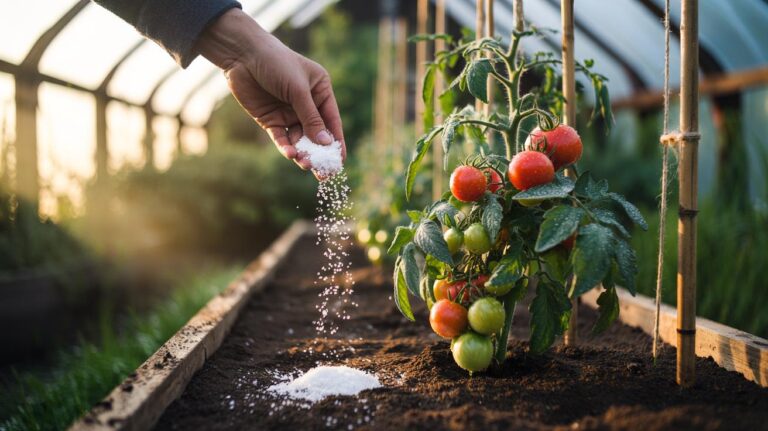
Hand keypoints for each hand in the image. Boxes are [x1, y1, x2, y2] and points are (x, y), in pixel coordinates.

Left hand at [195, 9, 345, 172]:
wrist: (243, 55)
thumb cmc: (277, 63)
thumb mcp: (298, 90)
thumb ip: (311, 118)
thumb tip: (326, 143)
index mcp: (320, 91)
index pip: (332, 121)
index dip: (337, 142)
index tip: (340, 161)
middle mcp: (306, 104)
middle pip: (316, 135)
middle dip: (320, 154)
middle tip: (324, 174)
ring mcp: (288, 113)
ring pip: (299, 140)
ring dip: (303, 153)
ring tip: (306, 165)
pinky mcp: (271, 120)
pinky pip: (281, 138)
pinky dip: (286, 147)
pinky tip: (290, 154)